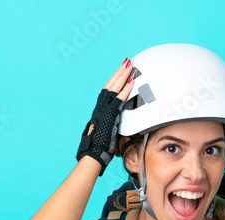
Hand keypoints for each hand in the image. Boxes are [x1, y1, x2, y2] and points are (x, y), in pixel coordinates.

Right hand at [75, 58, 135, 174]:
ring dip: (122, 76)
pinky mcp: (109, 115)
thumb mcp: (108, 132)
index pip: (108, 91)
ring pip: (113, 89)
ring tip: (130, 66)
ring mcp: (104, 110)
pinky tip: (131, 83)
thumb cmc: (99, 146)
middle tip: (127, 62)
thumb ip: (113, 124)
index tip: (121, 72)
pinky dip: (125, 91)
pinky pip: (118, 101)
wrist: (92, 153)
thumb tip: (117, 125)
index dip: (114, 80)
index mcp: (100, 110)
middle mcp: (100, 107)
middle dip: (119, 73)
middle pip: (110, 85)